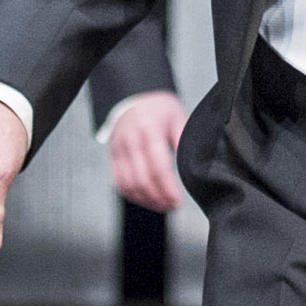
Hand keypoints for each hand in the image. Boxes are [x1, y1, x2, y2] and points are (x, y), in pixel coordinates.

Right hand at [103, 89, 187, 212]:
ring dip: (146, 200)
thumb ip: (183, 141)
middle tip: (173, 206)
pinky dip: (133, 196)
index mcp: (149, 129)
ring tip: (162, 206)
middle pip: (142, 179)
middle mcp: (130, 140)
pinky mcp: (113, 157)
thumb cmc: (160, 110)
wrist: (135, 99)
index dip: (168, 188)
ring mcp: (118, 149)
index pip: (158, 166)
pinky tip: (147, 200)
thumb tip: (193, 165)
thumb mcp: (177, 118)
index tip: (178, 201)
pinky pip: (119, 183)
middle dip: (158, 198)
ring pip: (128, 184)